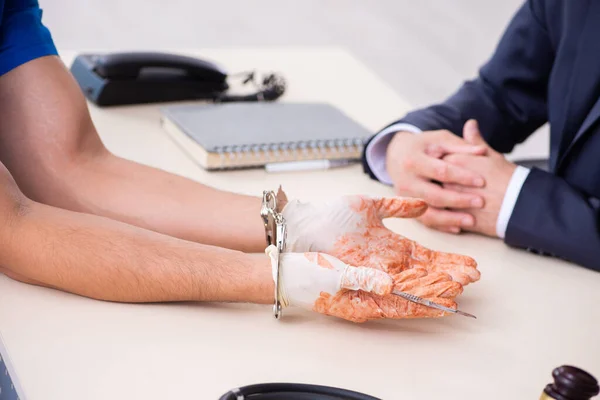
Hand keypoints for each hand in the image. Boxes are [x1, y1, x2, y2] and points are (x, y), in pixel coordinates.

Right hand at [265, 246, 462, 322]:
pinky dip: (414, 270)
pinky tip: (429, 267)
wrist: (285, 268)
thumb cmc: (305, 276)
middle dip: (440, 286)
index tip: (454, 297)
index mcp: (364, 302)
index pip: (404, 306)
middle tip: (468, 278)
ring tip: (458, 271)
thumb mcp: (331, 277)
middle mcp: (371, 297)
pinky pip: (395, 274)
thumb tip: (388, 285)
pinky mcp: (365, 273)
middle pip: (413, 293)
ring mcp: (369, 285)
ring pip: (408, 283)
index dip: (430, 301)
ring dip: (432, 277)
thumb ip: (360, 279)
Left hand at [280, 193, 479, 285]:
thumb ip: (397, 206)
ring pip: (414, 285)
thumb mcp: (371, 206)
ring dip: (437, 287)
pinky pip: (394, 295)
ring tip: (460, 288)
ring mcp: (378, 274)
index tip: (470, 264)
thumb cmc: (334, 215)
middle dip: (450, 276)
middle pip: (426, 273)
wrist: (308, 225)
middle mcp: (389, 263)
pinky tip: (432, 299)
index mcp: (393, 246)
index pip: (427, 257)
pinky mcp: (366, 284)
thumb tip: (423, 204)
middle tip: (473, 277)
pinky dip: (415, 298)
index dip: (448, 261)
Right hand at [386, 129, 487, 232]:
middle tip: (481, 202)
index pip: (440, 171)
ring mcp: (405, 197)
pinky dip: (441, 226)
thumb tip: (483, 151)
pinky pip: (424, 221)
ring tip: (472, 221)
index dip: (462, 177)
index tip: (482, 181)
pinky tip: (458, 227)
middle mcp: (406, 181)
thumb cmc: (424, 146)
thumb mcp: (439, 140)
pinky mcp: (407, 208)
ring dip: (450, 218)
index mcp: (413, 160)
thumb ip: (460, 146)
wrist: (397, 155)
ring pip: (428, 213)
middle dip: (458, 200)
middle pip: (434, 195)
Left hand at [441, 120, 516, 236]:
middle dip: (436, 184)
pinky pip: (439, 217)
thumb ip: (474, 142)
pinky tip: (451, 214)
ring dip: (438, 201)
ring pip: (433, 200)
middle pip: (432, 180)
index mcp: (453, 161)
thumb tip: (470, 124)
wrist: (518, 205)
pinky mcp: (449, 217)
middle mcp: (446, 179)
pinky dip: (442, 217)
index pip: (438, 161)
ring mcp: (446, 200)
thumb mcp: (490, 155)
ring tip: (452, 202)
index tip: (448, 170)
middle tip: (449, 187)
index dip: (443, 166)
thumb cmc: (506, 178)